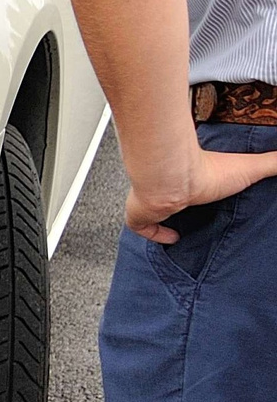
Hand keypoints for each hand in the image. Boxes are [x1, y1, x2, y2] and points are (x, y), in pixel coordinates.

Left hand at [126, 146, 276, 243]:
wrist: (173, 176)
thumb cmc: (207, 171)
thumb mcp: (249, 167)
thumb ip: (272, 163)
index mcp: (192, 177)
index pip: (193, 185)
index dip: (200, 192)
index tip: (212, 198)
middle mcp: (169, 187)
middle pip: (172, 198)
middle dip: (183, 206)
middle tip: (201, 219)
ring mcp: (152, 201)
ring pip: (154, 210)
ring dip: (166, 217)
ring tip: (187, 229)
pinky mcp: (139, 215)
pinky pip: (140, 227)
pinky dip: (154, 234)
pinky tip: (172, 238)